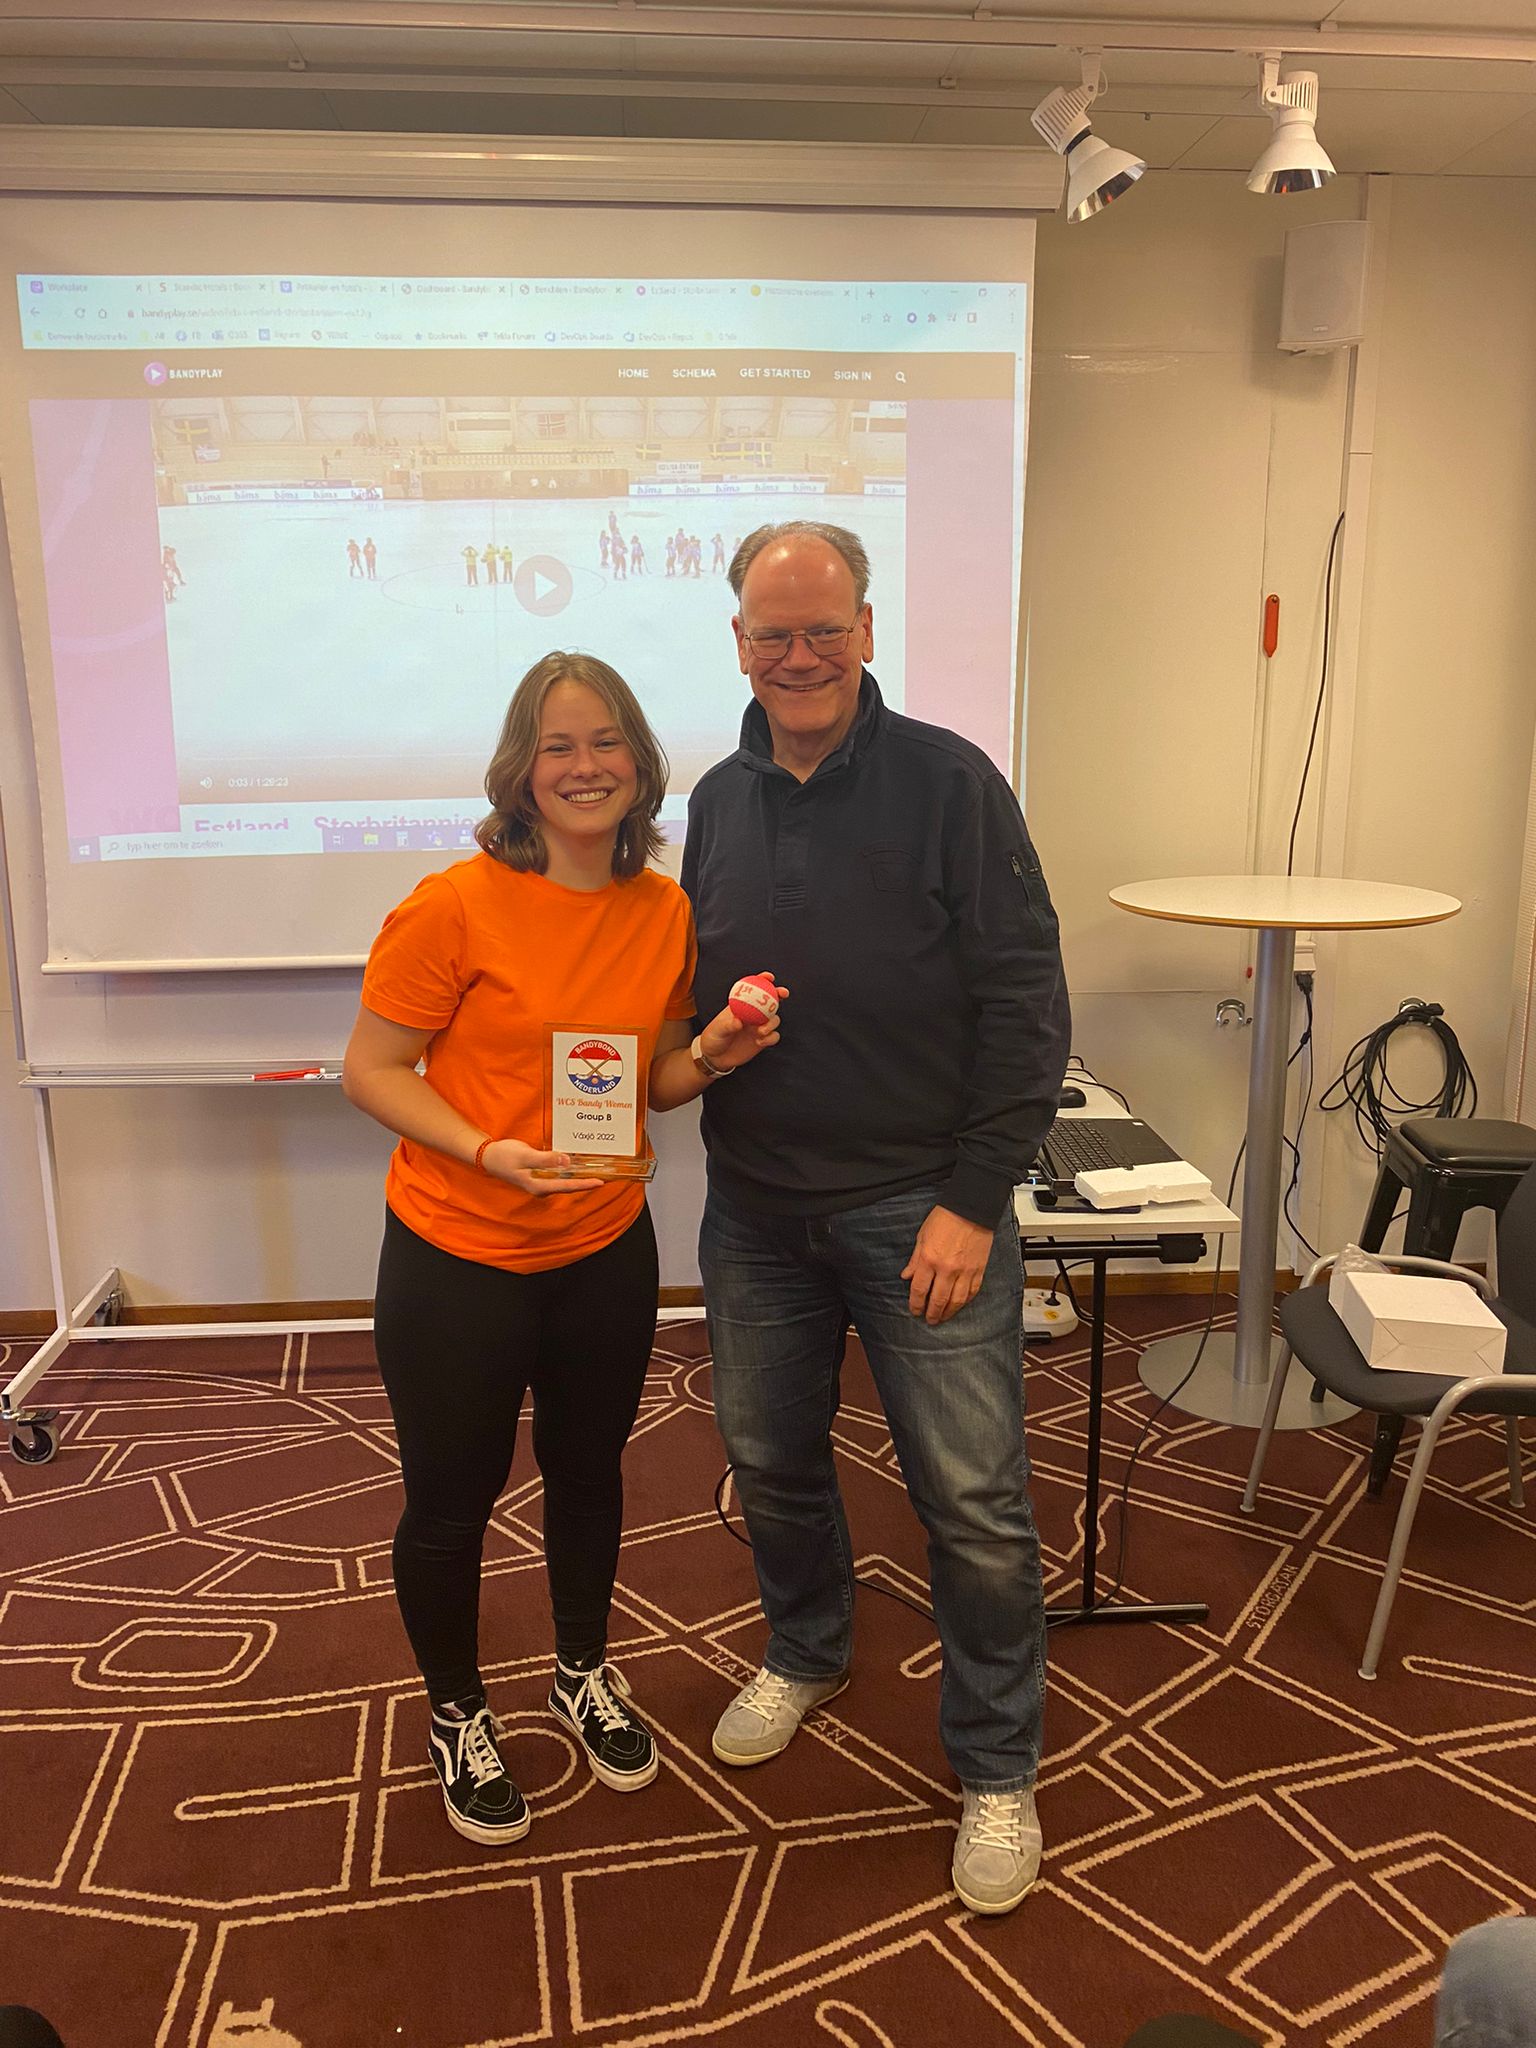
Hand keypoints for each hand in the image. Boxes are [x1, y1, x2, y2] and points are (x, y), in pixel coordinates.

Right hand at [478, 1138, 604, 1193]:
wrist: (489, 1156)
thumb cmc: (505, 1156)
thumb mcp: (525, 1156)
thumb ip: (546, 1160)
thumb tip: (566, 1162)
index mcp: (539, 1185)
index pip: (567, 1186)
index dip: (585, 1184)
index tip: (600, 1182)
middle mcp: (542, 1187)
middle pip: (569, 1186)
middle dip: (586, 1181)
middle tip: (606, 1176)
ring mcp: (541, 1182)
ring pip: (565, 1181)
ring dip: (579, 1176)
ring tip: (596, 1170)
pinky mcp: (540, 1175)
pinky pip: (559, 1175)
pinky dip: (569, 1170)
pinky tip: (577, 1164)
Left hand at [697, 974, 788, 1074]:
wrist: (715, 1058)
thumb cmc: (713, 1038)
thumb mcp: (717, 1030)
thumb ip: (728, 1025)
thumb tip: (739, 1022)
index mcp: (741, 1006)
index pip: (753, 989)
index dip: (763, 981)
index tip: (769, 977)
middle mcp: (752, 1014)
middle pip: (770, 1001)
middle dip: (779, 994)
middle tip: (783, 993)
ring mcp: (758, 1027)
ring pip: (775, 1019)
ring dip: (772, 1023)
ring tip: (761, 1031)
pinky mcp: (763, 1040)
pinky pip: (774, 1036)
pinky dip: (770, 1037)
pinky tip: (760, 1041)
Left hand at [901, 1204, 992, 1324]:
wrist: (971, 1209)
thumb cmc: (946, 1217)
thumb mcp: (922, 1236)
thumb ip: (915, 1259)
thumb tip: (907, 1276)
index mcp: (929, 1259)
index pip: (918, 1289)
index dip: (915, 1304)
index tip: (914, 1310)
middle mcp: (947, 1269)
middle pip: (937, 1300)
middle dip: (931, 1313)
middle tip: (928, 1320)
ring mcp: (965, 1271)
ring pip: (956, 1301)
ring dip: (948, 1313)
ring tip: (942, 1317)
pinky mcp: (979, 1270)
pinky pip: (971, 1292)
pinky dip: (964, 1302)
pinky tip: (959, 1305)